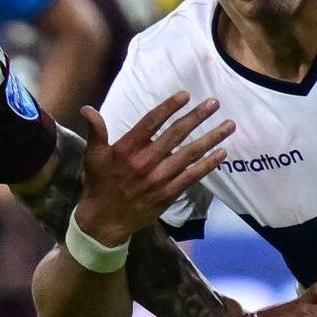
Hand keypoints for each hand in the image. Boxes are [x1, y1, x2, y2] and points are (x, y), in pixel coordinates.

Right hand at [73, 92, 234, 246]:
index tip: (186, 95)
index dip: (169, 107)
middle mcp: (145, 162)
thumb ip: (96, 131)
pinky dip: (208, 165)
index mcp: (127, 149)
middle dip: (197, 117)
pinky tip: (222, 153)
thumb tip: (88, 109)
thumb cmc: (100, 184)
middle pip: (176, 134)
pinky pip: (192, 177)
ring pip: (189, 154)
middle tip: (214, 103)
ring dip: (211, 138)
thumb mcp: (93, 156)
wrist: (104, 221)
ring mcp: (158, 179)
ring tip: (229, 126)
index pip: (152, 122)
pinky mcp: (168, 194)